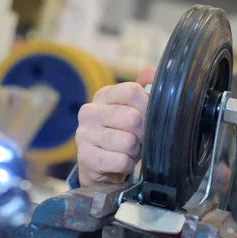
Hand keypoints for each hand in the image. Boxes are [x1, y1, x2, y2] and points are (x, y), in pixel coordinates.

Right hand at [75, 67, 155, 186]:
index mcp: (103, 95)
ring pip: (128, 142)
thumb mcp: (134, 110)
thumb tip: (152, 72)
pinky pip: (121, 161)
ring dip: (135, 151)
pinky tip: (120, 161)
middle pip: (133, 118)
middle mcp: (89, 111)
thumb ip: (145, 90)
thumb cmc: (123, 133)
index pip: (133, 91)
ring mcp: (84, 134)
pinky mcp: (85, 157)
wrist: (101, 165)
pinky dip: (127, 164)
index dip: (148, 107)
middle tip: (139, 138)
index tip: (149, 117)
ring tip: (129, 150)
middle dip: (143, 133)